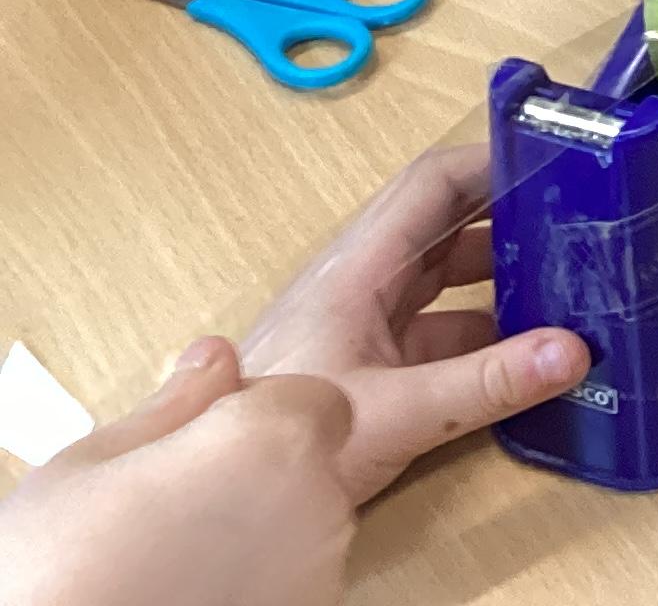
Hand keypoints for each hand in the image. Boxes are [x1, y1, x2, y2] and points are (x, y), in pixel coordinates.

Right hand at [0, 344, 354, 605]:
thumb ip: (174, 405)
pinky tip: (188, 590)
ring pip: (302, 525)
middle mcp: (319, 503)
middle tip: (175, 500)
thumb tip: (214, 359)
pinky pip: (291, 579)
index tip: (204, 435)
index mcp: (273, 442)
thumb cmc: (55, 573)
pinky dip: (256, 578)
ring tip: (172, 554)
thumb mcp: (90, 465)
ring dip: (257, 527)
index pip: (313, 399)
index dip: (259, 412)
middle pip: (309, 463)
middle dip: (257, 469)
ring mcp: (318, 573)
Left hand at [235, 143, 588, 507]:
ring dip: (502, 278)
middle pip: (448, 225)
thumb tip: (574, 351)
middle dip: (513, 219)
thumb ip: (486, 383)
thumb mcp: (396, 411)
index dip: (493, 164)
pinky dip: (487, 332)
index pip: (433, 184)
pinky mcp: (372, 365)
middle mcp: (364, 283)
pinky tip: (527, 354)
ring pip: (447, 278)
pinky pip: (442, 328)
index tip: (558, 164)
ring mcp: (366, 323)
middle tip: (582, 223)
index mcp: (360, 268)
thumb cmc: (280, 437)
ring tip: (569, 285)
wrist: (218, 496)